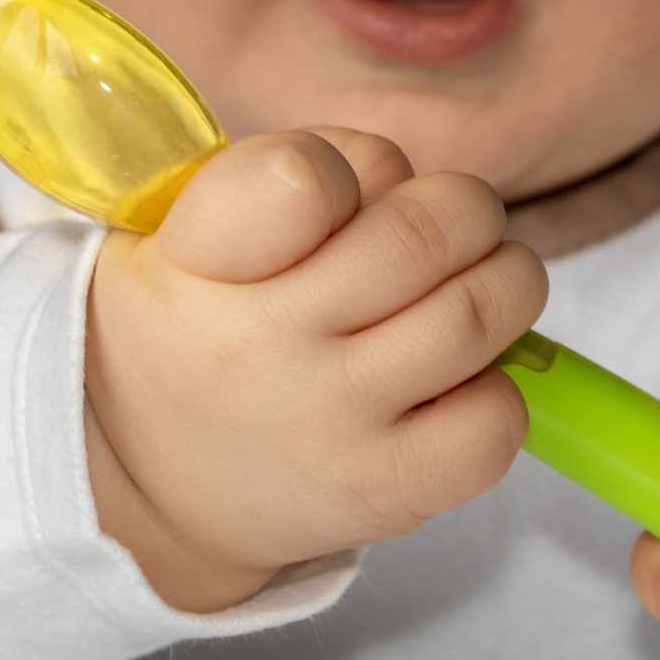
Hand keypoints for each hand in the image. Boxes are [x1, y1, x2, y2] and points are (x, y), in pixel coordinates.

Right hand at [85, 129, 546, 612]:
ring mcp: (331, 421)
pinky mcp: (388, 489)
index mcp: (195, 261)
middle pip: (425, 231)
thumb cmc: (191, 333)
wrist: (157, 494)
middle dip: (460, 209)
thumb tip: (404, 181)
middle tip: (449, 223)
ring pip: (479, 312)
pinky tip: (457, 382)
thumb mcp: (170, 236)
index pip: (297, 178)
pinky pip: (496, 418)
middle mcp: (262, 343)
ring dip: (503, 280)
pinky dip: (499, 386)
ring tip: (472, 285)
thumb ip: (275, 174)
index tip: (338, 192)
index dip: (346, 165)